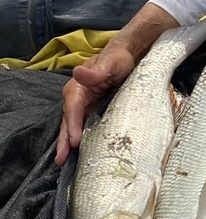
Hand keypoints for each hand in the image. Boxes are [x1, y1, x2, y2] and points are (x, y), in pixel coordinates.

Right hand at [54, 2, 179, 165]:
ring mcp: (85, 104)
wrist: (130, 55)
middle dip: (64, 141)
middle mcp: (78, 97)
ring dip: (69, 143)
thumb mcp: (111, 63)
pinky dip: (81, 137)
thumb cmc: (120, 59)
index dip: (72, 126)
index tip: (74, 142)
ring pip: (74, 125)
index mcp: (78, 87)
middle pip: (69, 121)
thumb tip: (79, 74)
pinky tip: (82, 151)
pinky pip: (84, 125)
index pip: (72, 109)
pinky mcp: (94, 109)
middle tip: (61, 161)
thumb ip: (96, 71)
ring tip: (65, 162)